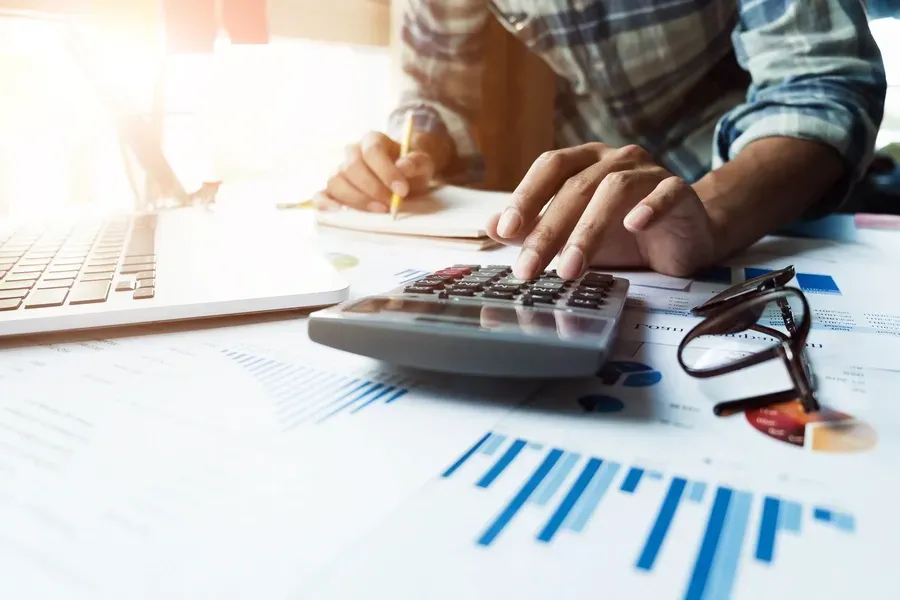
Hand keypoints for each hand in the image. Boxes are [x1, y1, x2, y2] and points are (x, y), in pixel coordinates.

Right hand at [313, 131, 434, 211]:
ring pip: (337, 181)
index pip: (372, 150)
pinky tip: (337, 212)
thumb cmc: (410, 167)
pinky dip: (324, 203)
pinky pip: (321, 194)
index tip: (402, 190)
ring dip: (357, 199)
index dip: (386, 171)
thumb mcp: (422, 162)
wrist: (404, 175)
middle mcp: (352, 152)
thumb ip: (415, 162)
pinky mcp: (334, 189)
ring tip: (378, 210)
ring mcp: (340, 170)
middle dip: (372, 189)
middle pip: (352, 167)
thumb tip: (402, 166)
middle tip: (391, 204)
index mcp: (372, 140)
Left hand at [486, 143, 717, 279]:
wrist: (684, 237)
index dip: (525, 196)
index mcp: (586, 162)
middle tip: (528, 268)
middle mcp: (616, 160)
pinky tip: (634, 226)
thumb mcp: (572, 236)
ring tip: (569, 269)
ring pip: (615, 189)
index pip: (550, 167)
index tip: (504, 231)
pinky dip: (650, 207)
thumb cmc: (622, 235)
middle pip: (576, 186)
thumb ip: (533, 230)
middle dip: (548, 231)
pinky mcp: (681, 192)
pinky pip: (667, 192)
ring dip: (588, 231)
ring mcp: (650, 172)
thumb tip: (490, 228)